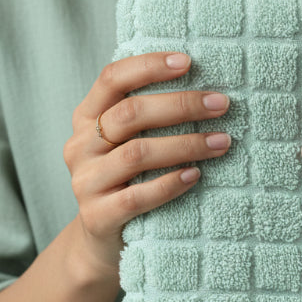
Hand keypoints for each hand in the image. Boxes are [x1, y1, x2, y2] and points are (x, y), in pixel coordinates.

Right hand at [63, 52, 231, 274]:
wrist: (101, 240)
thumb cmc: (127, 180)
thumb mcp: (126, 142)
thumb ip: (147, 116)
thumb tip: (204, 88)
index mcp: (86, 118)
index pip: (112, 79)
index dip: (149, 66)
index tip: (188, 61)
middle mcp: (80, 146)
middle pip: (130, 114)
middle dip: (180, 106)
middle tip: (221, 105)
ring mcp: (85, 182)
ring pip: (137, 154)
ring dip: (185, 145)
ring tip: (220, 142)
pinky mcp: (98, 216)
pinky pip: (137, 196)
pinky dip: (170, 183)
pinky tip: (196, 175)